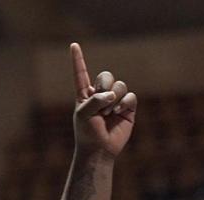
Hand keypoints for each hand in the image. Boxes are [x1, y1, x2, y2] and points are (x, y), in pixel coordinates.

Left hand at [71, 43, 136, 158]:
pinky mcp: (127, 108)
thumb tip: (113, 94)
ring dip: (113, 100)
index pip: (81, 73)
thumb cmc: (87, 133)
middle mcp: (100, 95)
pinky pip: (130, 96)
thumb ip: (95, 100)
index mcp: (84, 94)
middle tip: (101, 104)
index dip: (78, 59)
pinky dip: (124, 104)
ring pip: (119, 86)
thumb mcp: (84, 115)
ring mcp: (114, 101)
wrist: (99, 150)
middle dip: (104, 86)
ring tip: (107, 114)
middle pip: (106, 76)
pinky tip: (118, 114)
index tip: (73, 45)